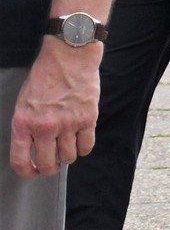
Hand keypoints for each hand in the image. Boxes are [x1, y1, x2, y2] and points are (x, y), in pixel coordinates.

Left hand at [9, 42, 100, 177]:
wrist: (69, 56)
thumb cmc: (45, 76)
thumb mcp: (24, 102)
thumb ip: (27, 126)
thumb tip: (32, 147)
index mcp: (23, 123)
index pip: (21, 161)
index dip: (27, 173)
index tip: (33, 172)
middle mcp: (45, 127)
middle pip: (48, 164)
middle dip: (51, 168)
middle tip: (54, 163)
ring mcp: (68, 123)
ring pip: (69, 157)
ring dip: (68, 156)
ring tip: (68, 146)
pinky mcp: (88, 118)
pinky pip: (87, 145)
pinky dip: (84, 147)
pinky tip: (81, 139)